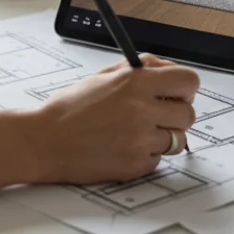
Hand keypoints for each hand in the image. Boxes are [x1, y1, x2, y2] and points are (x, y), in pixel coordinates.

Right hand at [31, 53, 199, 183]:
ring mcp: (140, 140)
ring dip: (163, 136)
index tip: (177, 93)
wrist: (44, 140)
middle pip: (189, 114)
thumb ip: (140, 69)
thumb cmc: (70, 109)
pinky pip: (158, 159)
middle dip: (176, 114)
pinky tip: (123, 147)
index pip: (189, 80)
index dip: (185, 88)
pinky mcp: (135, 164)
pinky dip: (146, 155)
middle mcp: (142, 110)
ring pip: (177, 139)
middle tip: (157, 114)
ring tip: (136, 132)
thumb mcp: (103, 76)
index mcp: (135, 83)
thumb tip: (167, 68)